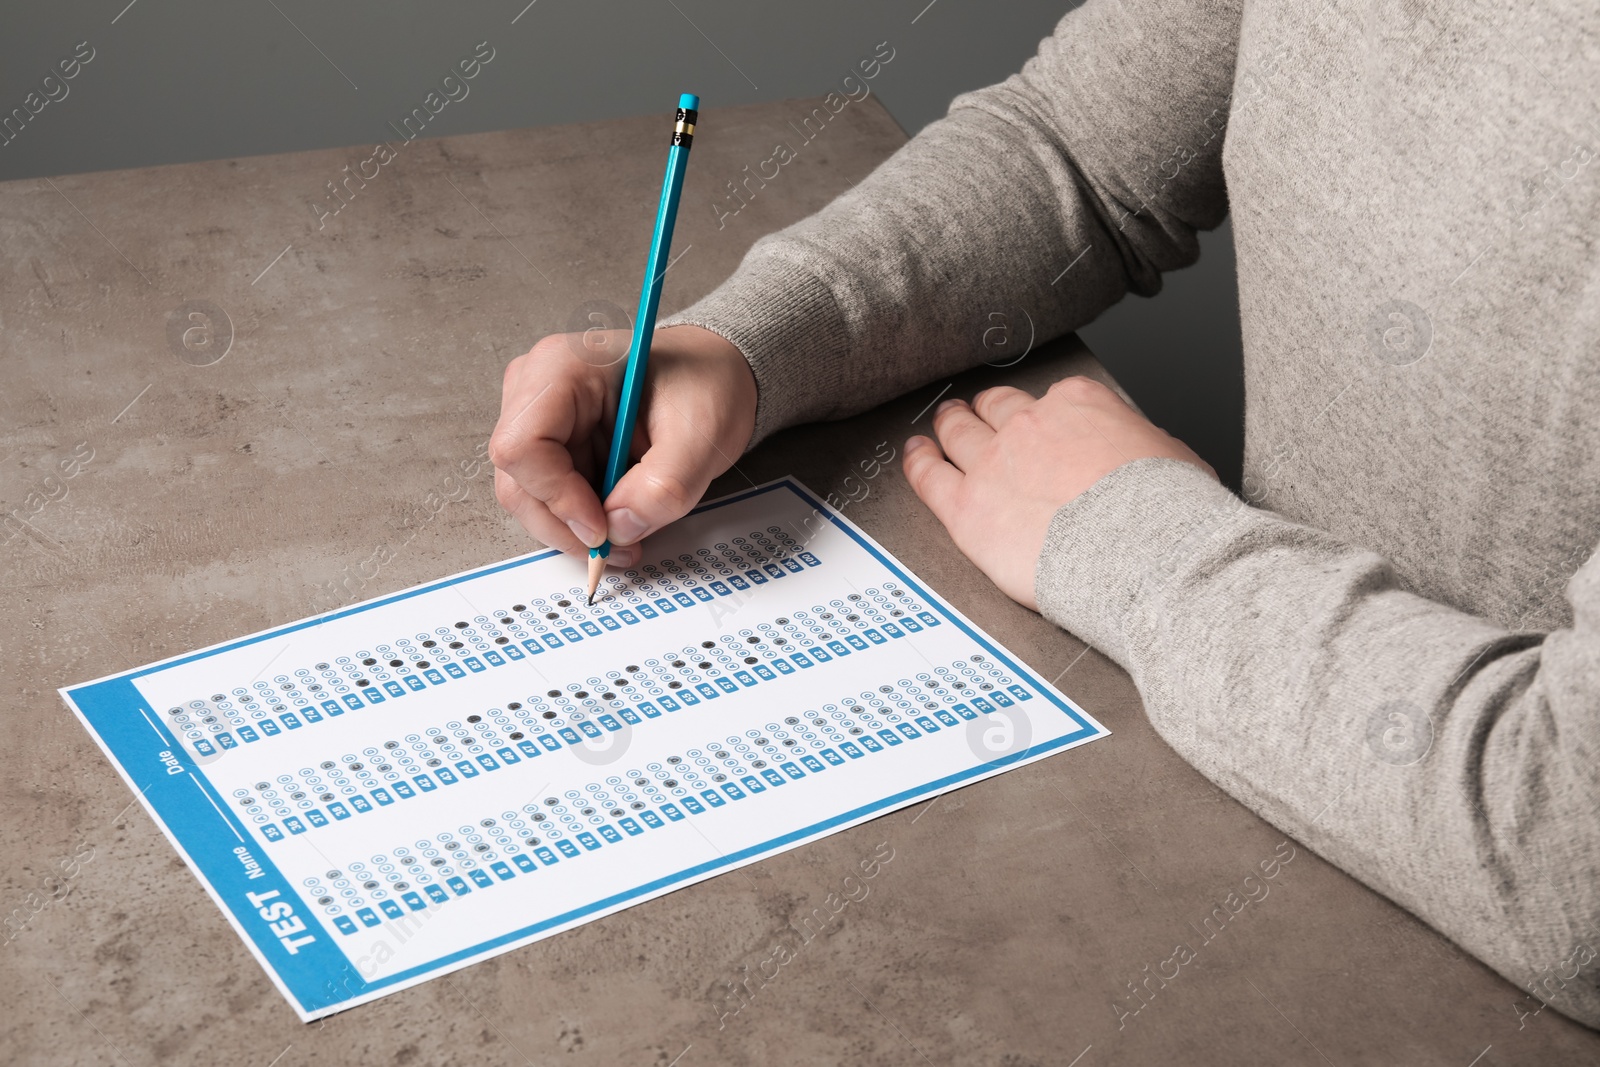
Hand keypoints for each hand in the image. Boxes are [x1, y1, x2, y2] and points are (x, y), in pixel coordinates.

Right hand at [490, 324, 756, 567]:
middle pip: (518, 480)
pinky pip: (549, 498)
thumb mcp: (701, 435)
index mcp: (562, 367)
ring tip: (625, 539)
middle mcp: (536, 390)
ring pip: (529, 498)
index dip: (557, 497)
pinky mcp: (552, 446)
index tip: (601, 528)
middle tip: (616, 548)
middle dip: (566, 525)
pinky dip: (580, 522)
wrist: (711, 377)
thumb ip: (664, 486)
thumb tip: (620, 529)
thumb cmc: (704, 384)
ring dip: (574, 531)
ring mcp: (539, 419)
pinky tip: (620, 523)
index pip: (523, 446)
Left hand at [902, 376, 1214, 609]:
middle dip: (988, 410)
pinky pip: (928, 475)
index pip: (1052, 399)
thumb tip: (1144, 457)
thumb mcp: (1173, 459)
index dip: (1044, 415)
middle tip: (977, 414)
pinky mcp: (967, 507)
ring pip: (958, 432)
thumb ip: (1142, 449)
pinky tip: (914, 456)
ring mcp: (993, 462)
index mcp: (1080, 404)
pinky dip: (917, 462)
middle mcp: (1030, 424)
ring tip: (942, 426)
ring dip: (949, 425)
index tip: (1045, 426)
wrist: (1140, 555)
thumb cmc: (1164, 513)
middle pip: (997, 408)